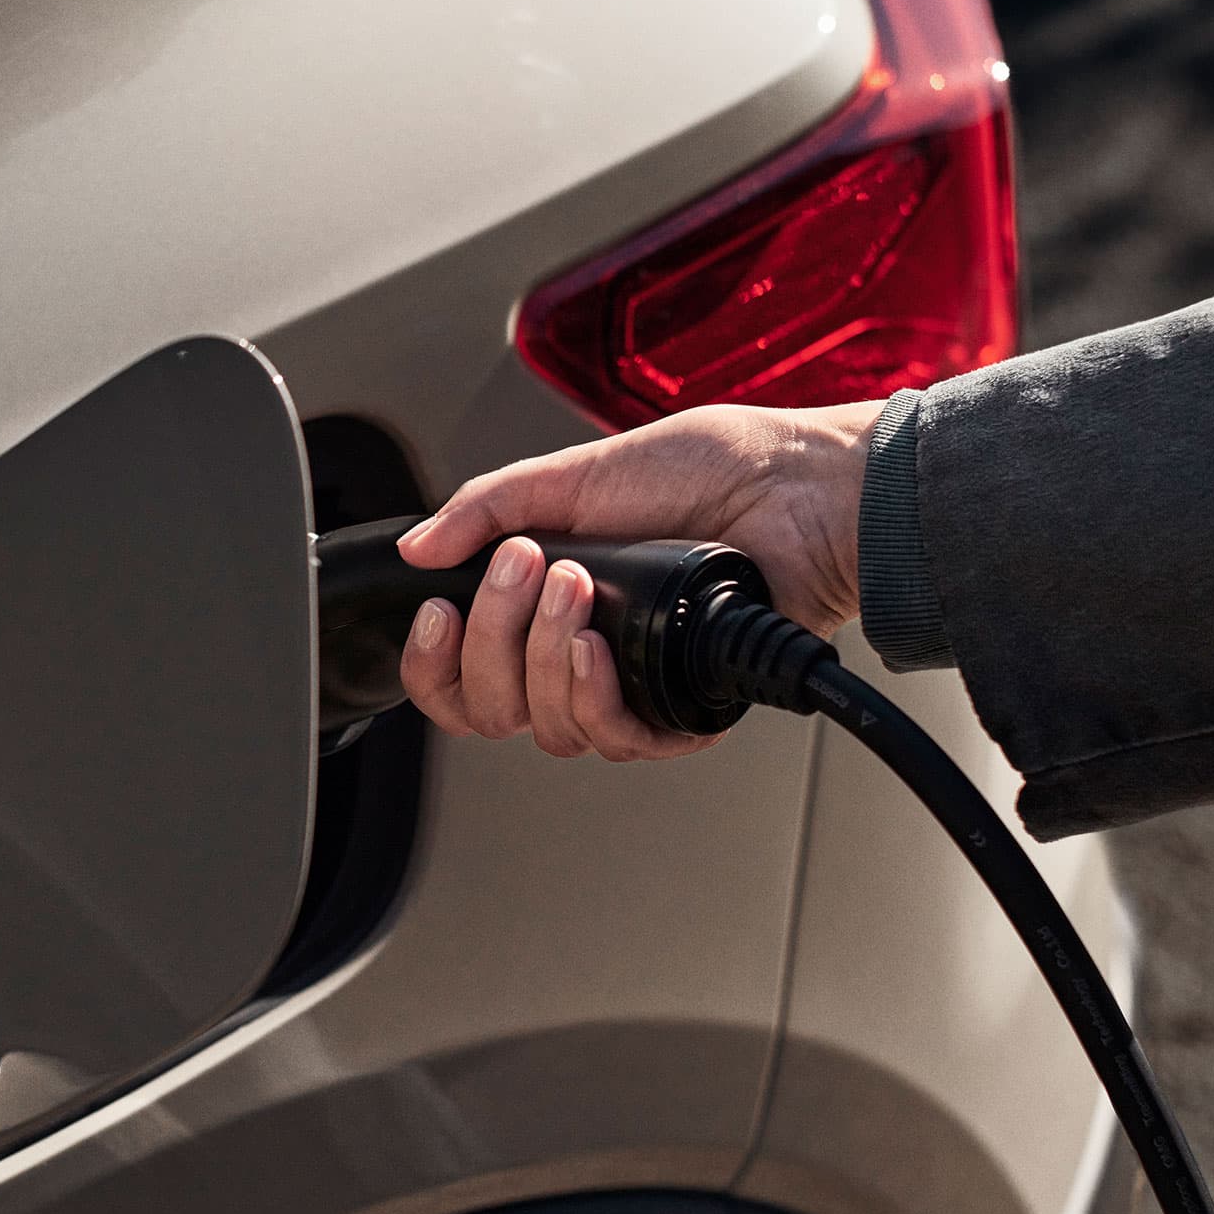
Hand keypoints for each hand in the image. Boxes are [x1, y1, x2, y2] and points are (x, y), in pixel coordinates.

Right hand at [396, 401, 880, 759]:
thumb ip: (489, 508)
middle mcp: (582, 656)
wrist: (795, 487)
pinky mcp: (684, 711)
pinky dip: (595, 698)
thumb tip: (417, 548)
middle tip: (526, 566)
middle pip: (493, 707)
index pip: (464, 676)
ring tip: (578, 586)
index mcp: (546, 607)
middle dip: (494, 635)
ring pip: (548, 729)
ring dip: (545, 655)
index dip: (435, 662)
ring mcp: (632, 686)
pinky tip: (595, 650)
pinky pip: (618, 741)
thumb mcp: (578, 475)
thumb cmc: (710, 471)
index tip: (437, 612)